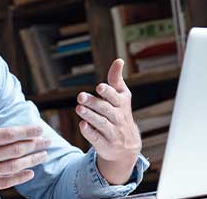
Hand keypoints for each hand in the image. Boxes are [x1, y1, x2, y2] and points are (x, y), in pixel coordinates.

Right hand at [0, 92, 50, 198]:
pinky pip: (4, 183)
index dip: (27, 131)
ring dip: (31, 161)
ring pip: (13, 166)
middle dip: (35, 145)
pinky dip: (18, 178)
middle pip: (16, 150)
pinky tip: (29, 174)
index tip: (39, 129)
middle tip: (48, 141)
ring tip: (43, 156)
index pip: (9, 134)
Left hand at [75, 59, 141, 184]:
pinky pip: (97, 138)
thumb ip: (116, 80)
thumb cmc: (120, 114)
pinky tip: (82, 125)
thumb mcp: (121, 97)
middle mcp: (119, 118)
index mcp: (122, 104)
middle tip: (80, 96)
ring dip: (90, 116)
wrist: (127, 147)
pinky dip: (90, 132)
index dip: (108, 92)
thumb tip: (118, 60)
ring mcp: (113, 132)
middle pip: (106, 110)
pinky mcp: (105, 144)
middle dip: (94, 103)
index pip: (116, 97)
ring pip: (102, 123)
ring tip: (79, 108)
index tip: (99, 87)